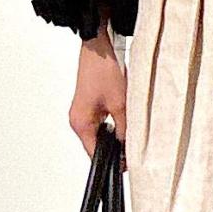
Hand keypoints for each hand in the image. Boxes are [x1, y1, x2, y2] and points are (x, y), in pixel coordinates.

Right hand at [70, 34, 128, 164]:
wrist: (99, 47)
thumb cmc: (104, 70)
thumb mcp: (121, 104)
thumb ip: (126, 130)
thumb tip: (131, 148)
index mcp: (81, 124)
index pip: (95, 155)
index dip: (113, 161)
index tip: (128, 164)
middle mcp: (78, 121)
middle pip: (98, 145)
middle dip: (116, 147)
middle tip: (134, 146)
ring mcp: (83, 113)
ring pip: (102, 133)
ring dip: (116, 134)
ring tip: (130, 129)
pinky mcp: (89, 105)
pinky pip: (102, 122)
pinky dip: (114, 123)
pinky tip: (125, 117)